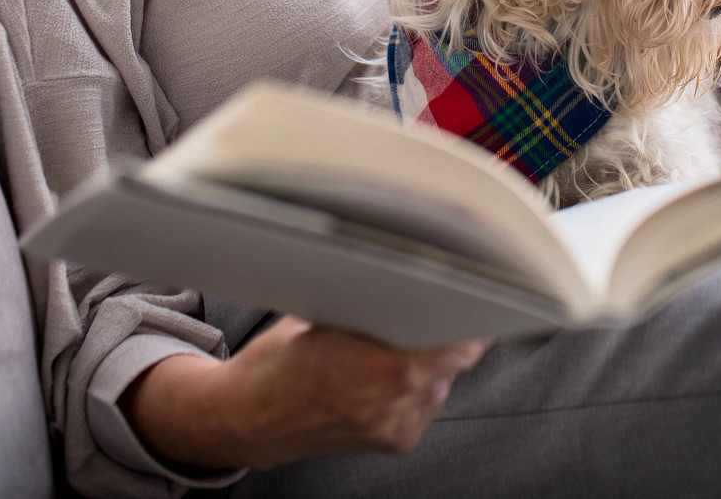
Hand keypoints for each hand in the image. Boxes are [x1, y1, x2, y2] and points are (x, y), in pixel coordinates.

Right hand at [124, 317, 488, 470]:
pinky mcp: (395, 443)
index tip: (473, 297)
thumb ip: (371, 307)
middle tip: (432, 309)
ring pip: (442, 382)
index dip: (468, 319)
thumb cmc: (277, 365)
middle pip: (453, 361)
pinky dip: (419, 386)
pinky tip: (387, 374)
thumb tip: (411, 277)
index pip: (455, 345)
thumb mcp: (321, 317)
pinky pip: (427, 403)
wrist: (248, 419)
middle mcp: (391, 405)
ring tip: (394, 345)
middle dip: (446, 334)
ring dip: (432, 361)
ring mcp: (394, 428)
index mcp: (378, 370)